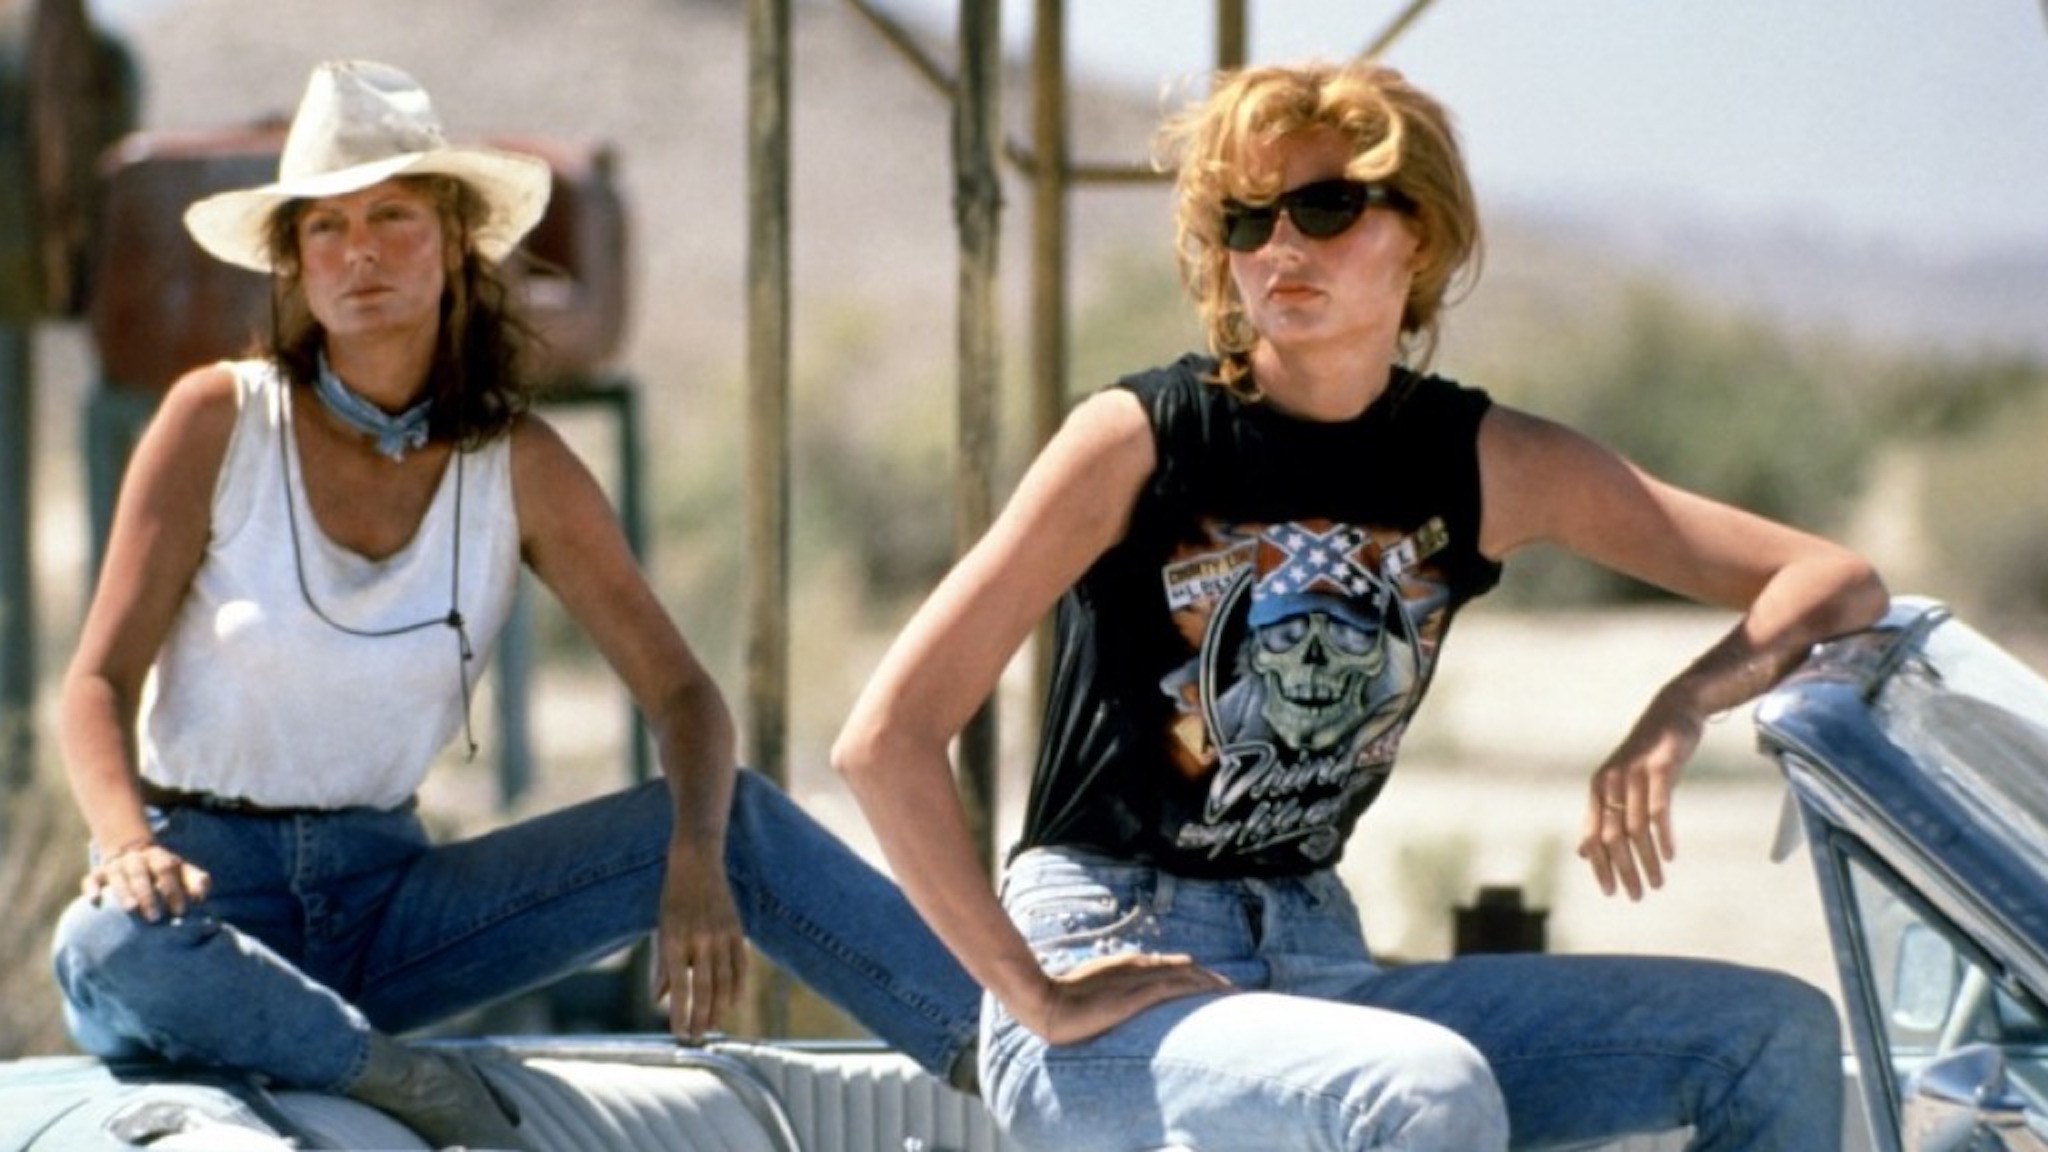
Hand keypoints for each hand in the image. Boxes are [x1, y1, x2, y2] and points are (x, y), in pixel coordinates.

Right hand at [83, 841, 210, 921]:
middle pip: (141, 874)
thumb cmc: (164, 871)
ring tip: (131, 909)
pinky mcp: (98, 873)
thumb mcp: (183, 871)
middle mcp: (136, 859)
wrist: (133, 852)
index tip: (180, 912)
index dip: (174, 890)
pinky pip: (91, 878)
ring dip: (124, 893)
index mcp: (159, 857)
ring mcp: (115, 866)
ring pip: (117, 877)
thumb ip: (196, 881)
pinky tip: (94, 900)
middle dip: (148, 895)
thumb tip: (201, 895)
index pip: (166, 870)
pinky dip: (91, 888)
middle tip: (155, 917)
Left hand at [653, 846, 747, 1041]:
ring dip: (720, 1007)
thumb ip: (662, 967)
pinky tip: (734, 1003)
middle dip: (702, 1017)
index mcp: (675, 940)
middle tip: (698, 1037)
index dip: (680, 1013)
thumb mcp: (662, 929)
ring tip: (714, 1026)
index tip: (679, 1034)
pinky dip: (739, 987)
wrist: (697, 863)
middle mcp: (699, 940)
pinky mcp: (736, 930)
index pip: (679, 987)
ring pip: (724, 981)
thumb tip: (659, 999)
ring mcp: (721, 935)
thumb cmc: (673, 899)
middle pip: (705, 988)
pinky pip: (741, 965)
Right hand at [1020, 951, 1232, 1045]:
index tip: (1218, 991)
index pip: (1176, 967)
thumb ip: (1118, 992)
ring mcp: (1137, 978)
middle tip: (1237, 997)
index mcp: (1131, 965)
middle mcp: (1139, 966)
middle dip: (1214, 982)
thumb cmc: (1066, 999)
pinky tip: (1211, 1000)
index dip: (1200, 977)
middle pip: (1188, 968)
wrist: (1045, 1002)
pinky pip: (1174, 988)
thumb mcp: (1096, 990)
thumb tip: (1130, 1004)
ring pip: (1186, 975)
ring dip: (1212, 986)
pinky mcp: (1135, 994)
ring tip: (1235, 1000)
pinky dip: (1195, 991)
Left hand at [1578, 700, 1701, 900]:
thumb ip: (1601, 816)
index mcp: (1598, 789)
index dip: (1600, 866)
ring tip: (1656, 884)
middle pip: (1612, 837)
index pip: (1593, 836)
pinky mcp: (1660, 768)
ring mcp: (1634, 774)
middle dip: (1624, 870)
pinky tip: (1669, 856)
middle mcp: (1611, 782)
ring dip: (1647, 860)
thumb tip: (1583, 852)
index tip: (1610, 893)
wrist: (1672, 711)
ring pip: (1636, 828)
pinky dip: (1663, 835)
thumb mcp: (1619, 783)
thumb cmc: (1646, 754)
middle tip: (1636, 896)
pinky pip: (1658, 808)